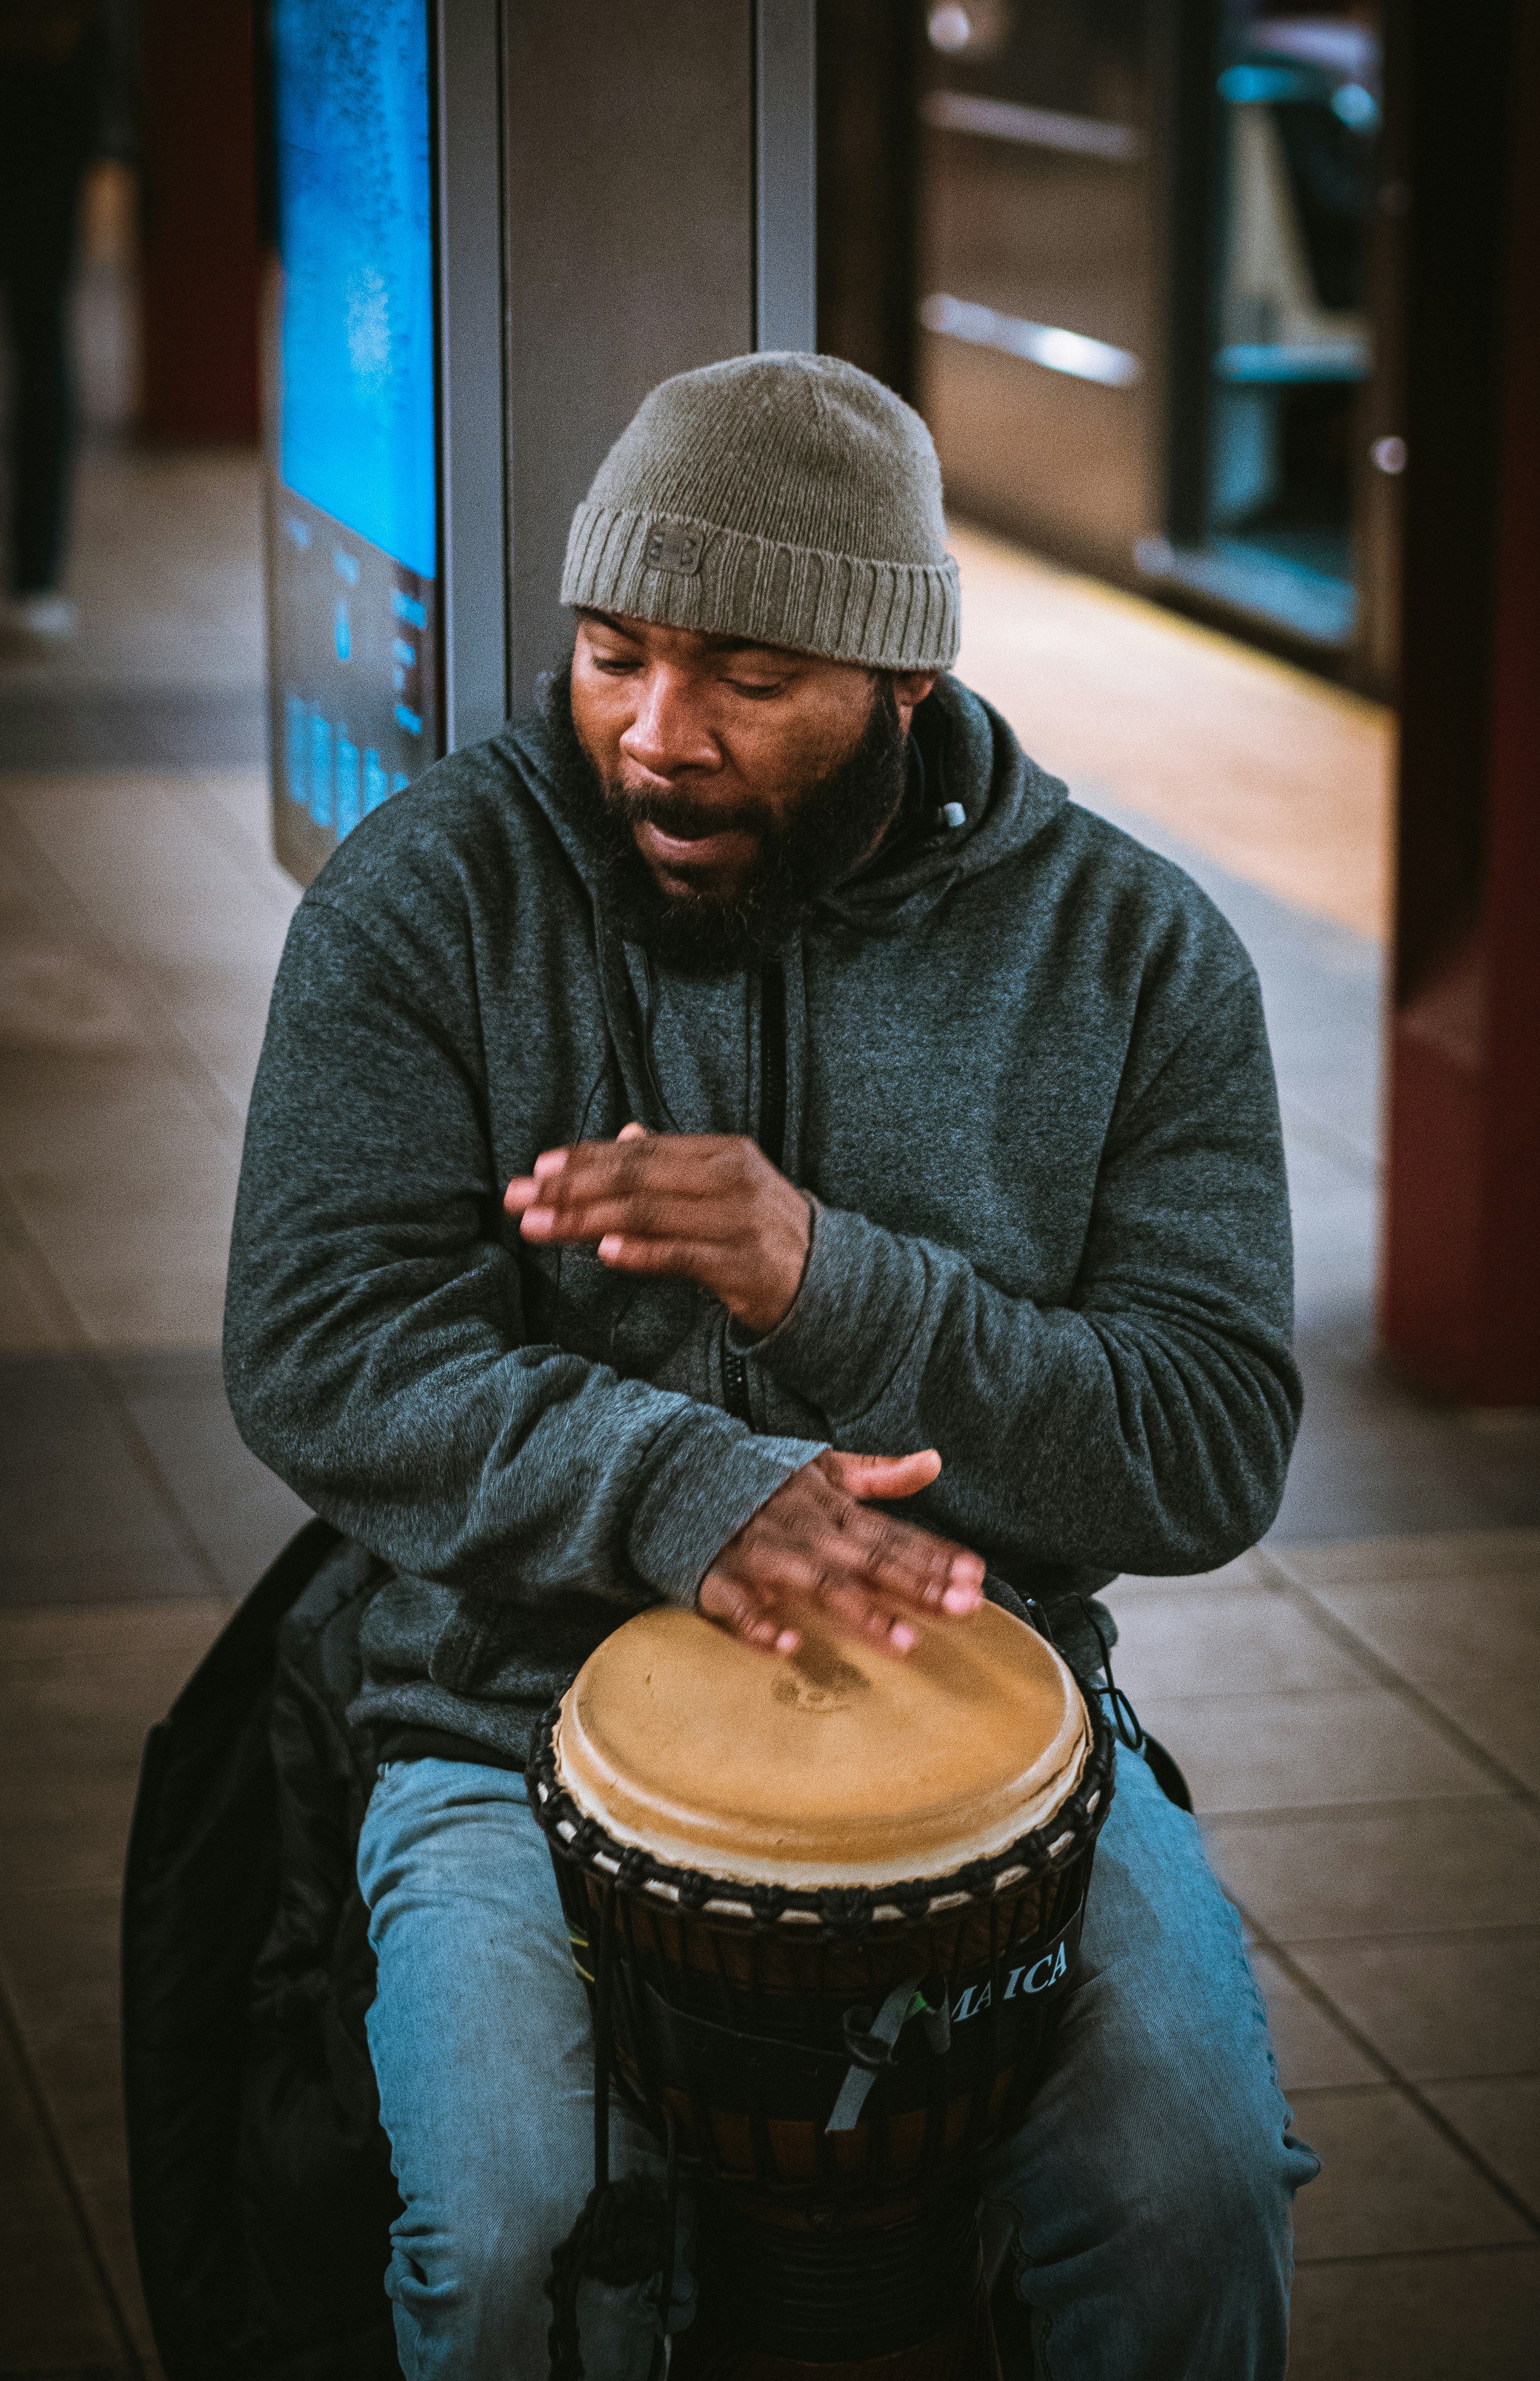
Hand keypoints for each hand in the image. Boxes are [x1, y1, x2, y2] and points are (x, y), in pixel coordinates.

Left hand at [505, 1125, 812, 1334]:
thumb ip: (672, 1162)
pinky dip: (641, 1253)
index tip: (538, 1168)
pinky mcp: (743, 1266)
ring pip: (649, 1215)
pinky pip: (682, 1257)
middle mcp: (730, 1179)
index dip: (585, 1157)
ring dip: (586, 1220)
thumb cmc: (761, 1229)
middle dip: (571, 1187)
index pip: (641, 1150)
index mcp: (721, 1152)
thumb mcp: (723, 1184)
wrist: (828, 1280)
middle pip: (636, 1178)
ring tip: (540, 1225)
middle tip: (521, 1197)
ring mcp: (737, 1222)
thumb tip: (625, 1135)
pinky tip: (602, 1252)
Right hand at [698, 1448, 984, 1657]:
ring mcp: (765, 1559)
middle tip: (965, 1608)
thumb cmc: (760, 1480)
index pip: (894, 1534)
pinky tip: (789, 1646)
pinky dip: (762, 1626)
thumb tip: (934, 1462)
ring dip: (863, 1615)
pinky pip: (741, 1609)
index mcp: (832, 1509)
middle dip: (918, 1586)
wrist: (678, 1477)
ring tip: (906, 1644)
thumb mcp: (822, 1467)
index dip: (936, 1555)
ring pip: (820, 1587)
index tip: (976, 1576)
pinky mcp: (723, 1582)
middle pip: (870, 1563)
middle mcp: (806, 1534)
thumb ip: (879, 1473)